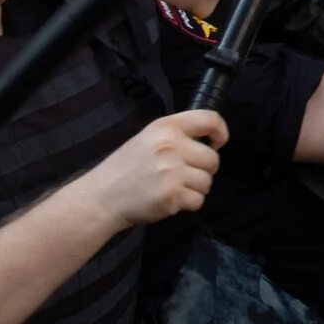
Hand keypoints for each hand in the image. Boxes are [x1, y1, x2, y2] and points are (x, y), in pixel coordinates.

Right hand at [83, 109, 225, 228]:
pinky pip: (198, 200)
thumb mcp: (147, 138)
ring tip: (173, 188)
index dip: (220, 132)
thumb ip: (176, 136)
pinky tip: (169, 199)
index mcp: (165, 127)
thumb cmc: (126, 168)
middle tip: (183, 175)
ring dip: (195, 189)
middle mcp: (171, 146)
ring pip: (207, 182)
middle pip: (213, 159)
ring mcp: (172, 171)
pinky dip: (187, 204)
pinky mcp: (172, 195)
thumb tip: (210, 143)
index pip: (209, 119)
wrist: (102, 197)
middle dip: (203, 170)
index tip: (217, 143)